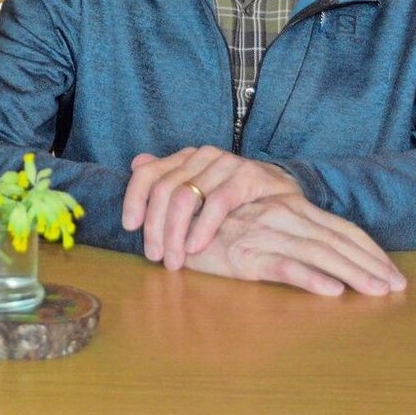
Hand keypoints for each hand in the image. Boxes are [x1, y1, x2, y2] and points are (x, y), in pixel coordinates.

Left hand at [121, 145, 301, 268]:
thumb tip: (136, 163)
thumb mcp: (200, 191)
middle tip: (155, 256)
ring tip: (174, 260)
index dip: (134, 198)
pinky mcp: (248, 176)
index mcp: (186, 157)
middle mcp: (202, 155)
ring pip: (185, 196)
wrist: (285, 194)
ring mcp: (226, 163)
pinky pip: (217, 203)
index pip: (148, 172)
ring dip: (174, 233)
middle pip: (164, 189)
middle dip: (155, 227)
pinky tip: (195, 247)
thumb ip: (169, 179)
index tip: (130, 226)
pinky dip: (202, 228)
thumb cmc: (238, 199)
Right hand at [185, 195, 406, 295]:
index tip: (393, 270)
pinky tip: (332, 291)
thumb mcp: (258, 225)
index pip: (340, 228)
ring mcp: (266, 236)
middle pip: (337, 242)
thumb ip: (288, 232)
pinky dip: (310, 279)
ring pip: (319, 255)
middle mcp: (284, 217)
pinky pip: (283, 267)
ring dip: (352, 274)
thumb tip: (325, 246)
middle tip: (398, 286)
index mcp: (290, 209)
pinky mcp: (246, 256)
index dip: (369, 249)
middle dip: (371, 264)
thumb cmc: (217, 224)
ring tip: (377, 291)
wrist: (173, 219)